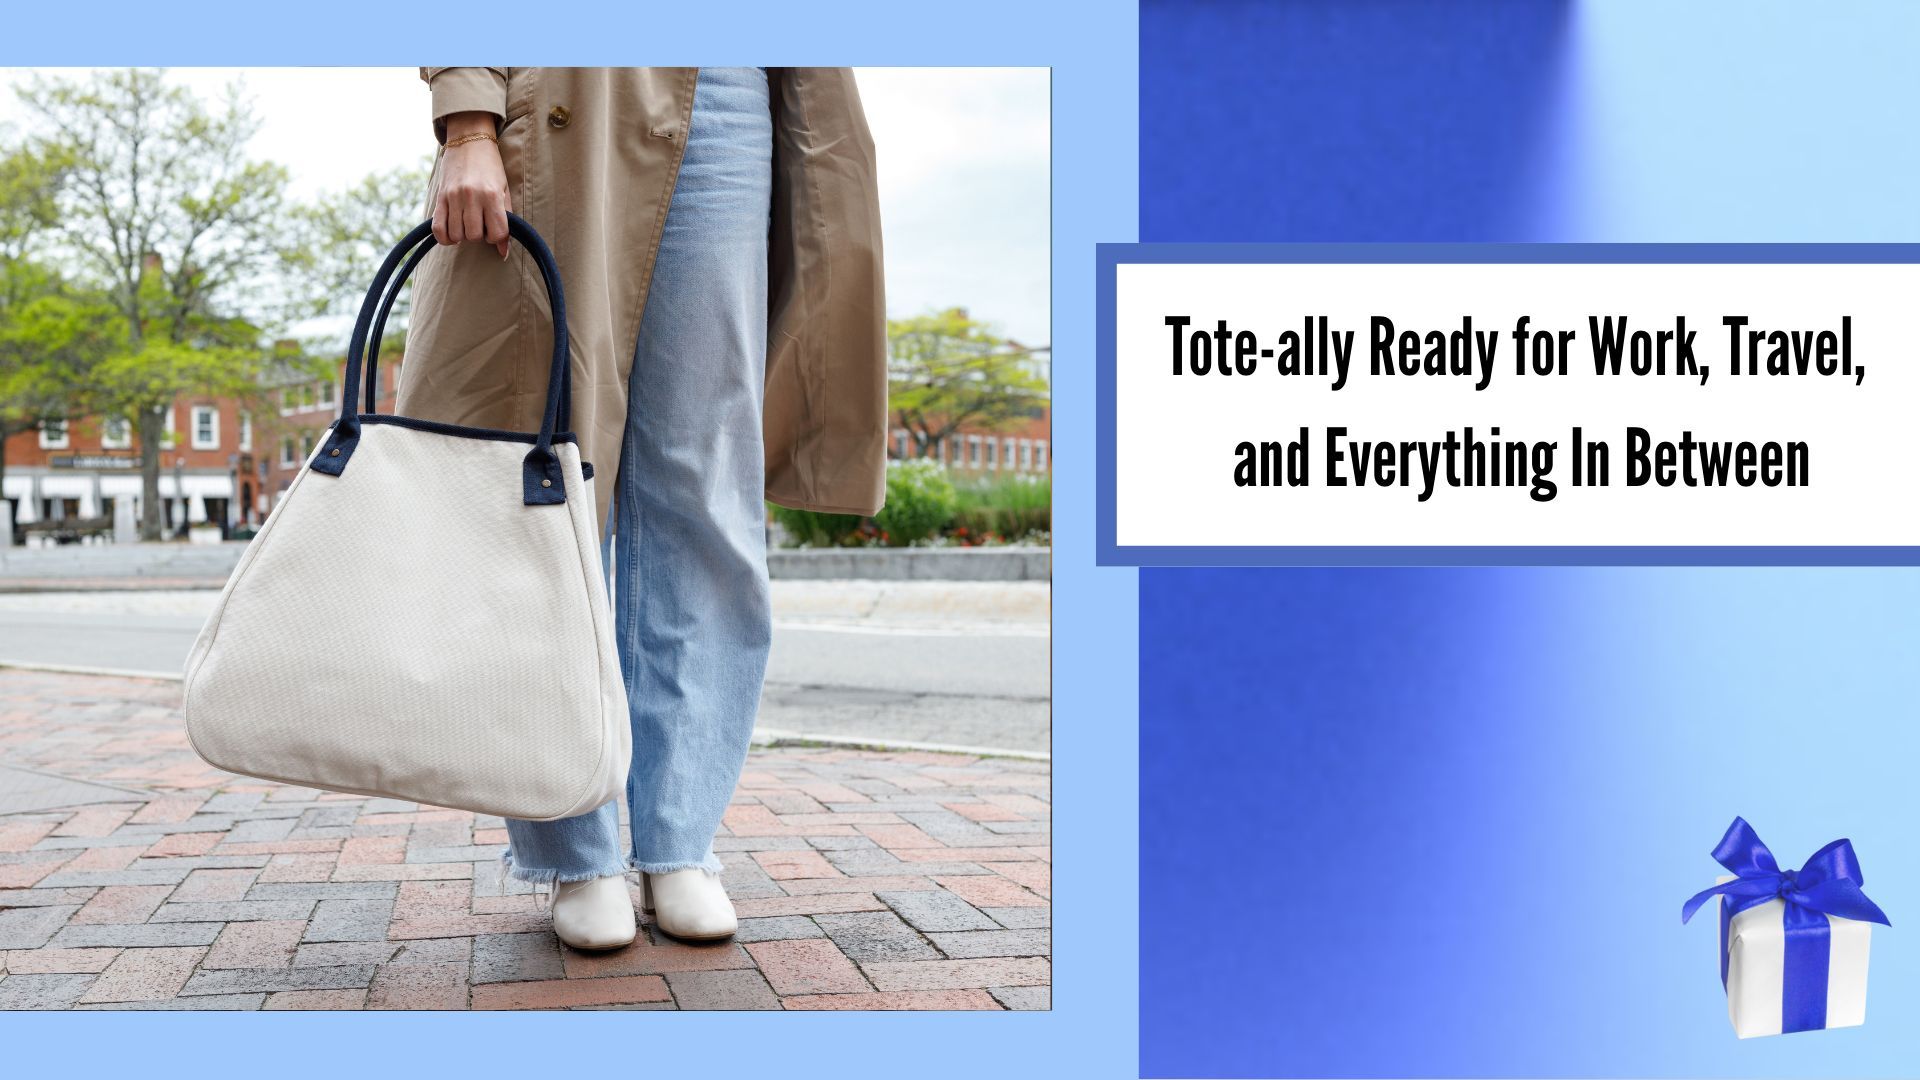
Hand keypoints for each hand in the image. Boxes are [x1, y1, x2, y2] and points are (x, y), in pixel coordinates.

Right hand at [432, 111, 510, 258]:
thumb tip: (503, 252)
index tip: (495, 230)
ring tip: (467, 224)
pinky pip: (438, 229)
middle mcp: (471, 196)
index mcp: (491, 195)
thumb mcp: (504, 189)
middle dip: (480, 235)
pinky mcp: (440, 197)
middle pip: (475, 236)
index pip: (497, 233)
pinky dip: (445, 238)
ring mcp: (453, 197)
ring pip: (457, 235)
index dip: (498, 238)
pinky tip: (452, 233)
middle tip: (481, 223)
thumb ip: (506, 219)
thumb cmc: (491, 167)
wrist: (469, 140)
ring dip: (463, 235)